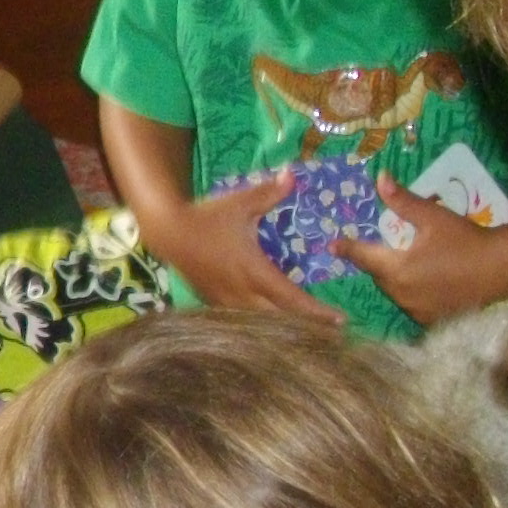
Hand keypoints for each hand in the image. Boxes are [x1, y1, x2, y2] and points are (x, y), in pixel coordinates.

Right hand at [139, 173, 344, 323]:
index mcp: (253, 270)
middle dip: (307, 326)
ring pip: (261, 324)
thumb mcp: (239, 203)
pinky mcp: (215, 302)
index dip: (316, 311)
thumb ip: (268, 193)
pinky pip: (244, 320)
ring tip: (309, 331)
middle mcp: (241, 292)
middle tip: (332, 332)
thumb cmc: (206, 216)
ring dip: (285, 328)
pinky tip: (274, 326)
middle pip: (280, 320)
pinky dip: (263, 325)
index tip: (340, 319)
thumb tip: (292, 175)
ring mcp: (226, 301)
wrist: (167, 232)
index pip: (291, 298)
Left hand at [336, 177, 507, 325]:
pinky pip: (411, 304)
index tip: (332, 246)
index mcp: (395, 268)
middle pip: (379, 275)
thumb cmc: (465, 239)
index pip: (361, 256)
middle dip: (380, 262)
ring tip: (414, 263)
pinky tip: (427, 282)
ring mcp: (415, 310)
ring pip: (394, 291)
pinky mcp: (430, 320)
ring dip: (397, 278)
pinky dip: (413, 293)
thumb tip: (380, 178)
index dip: (346, 249)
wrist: (502, 268)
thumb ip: (402, 201)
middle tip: (390, 248)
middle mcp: (400, 294)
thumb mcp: (433, 217)